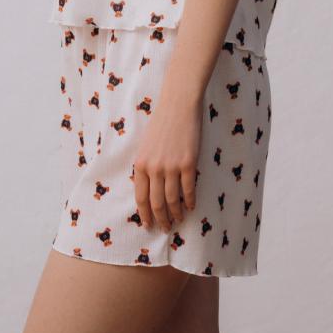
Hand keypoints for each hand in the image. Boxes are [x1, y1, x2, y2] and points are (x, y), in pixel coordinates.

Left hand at [133, 89, 201, 232]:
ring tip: (179, 219)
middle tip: (165, 228)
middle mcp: (154, 168)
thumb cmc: (161, 122)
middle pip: (156, 203)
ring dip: (176, 213)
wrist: (178, 104)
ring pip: (173, 199)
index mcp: (140, 164)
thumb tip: (149, 189)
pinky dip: (190, 201)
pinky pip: (189, 189)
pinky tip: (191, 206)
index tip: (148, 225)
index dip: (145, 215)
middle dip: (161, 219)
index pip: (141, 198)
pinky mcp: (188, 163)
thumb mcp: (146, 145)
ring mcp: (171, 166)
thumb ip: (145, 166)